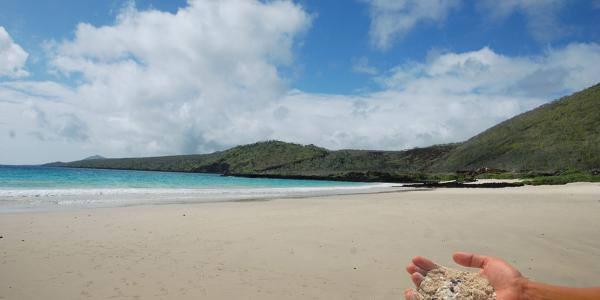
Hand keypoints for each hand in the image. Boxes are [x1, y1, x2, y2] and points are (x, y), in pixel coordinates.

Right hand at [404, 252, 524, 299]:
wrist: (518, 294)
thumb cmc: (510, 282)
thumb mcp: (489, 264)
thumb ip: (472, 259)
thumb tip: (455, 255)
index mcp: (465, 282)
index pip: (442, 273)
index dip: (429, 267)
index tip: (417, 260)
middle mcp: (460, 293)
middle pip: (435, 284)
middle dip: (421, 276)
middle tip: (411, 269)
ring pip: (434, 295)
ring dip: (420, 288)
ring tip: (412, 280)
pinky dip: (425, 299)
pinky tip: (416, 294)